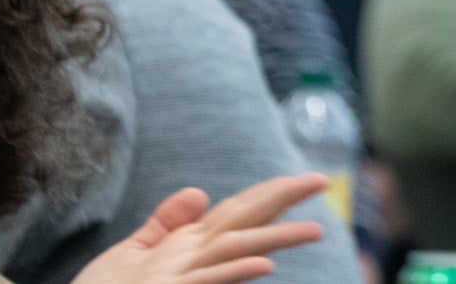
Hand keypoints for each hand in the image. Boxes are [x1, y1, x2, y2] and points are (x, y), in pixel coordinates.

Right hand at [74, 174, 328, 283]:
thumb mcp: (133, 255)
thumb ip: (165, 225)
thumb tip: (201, 194)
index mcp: (180, 243)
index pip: (235, 210)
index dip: (271, 193)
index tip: (308, 182)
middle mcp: (182, 253)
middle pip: (240, 216)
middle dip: (281, 197)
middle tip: (323, 181)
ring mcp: (175, 274)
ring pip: (232, 246)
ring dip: (274, 235)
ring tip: (315, 230)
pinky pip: (206, 282)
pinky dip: (235, 271)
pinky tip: (264, 264)